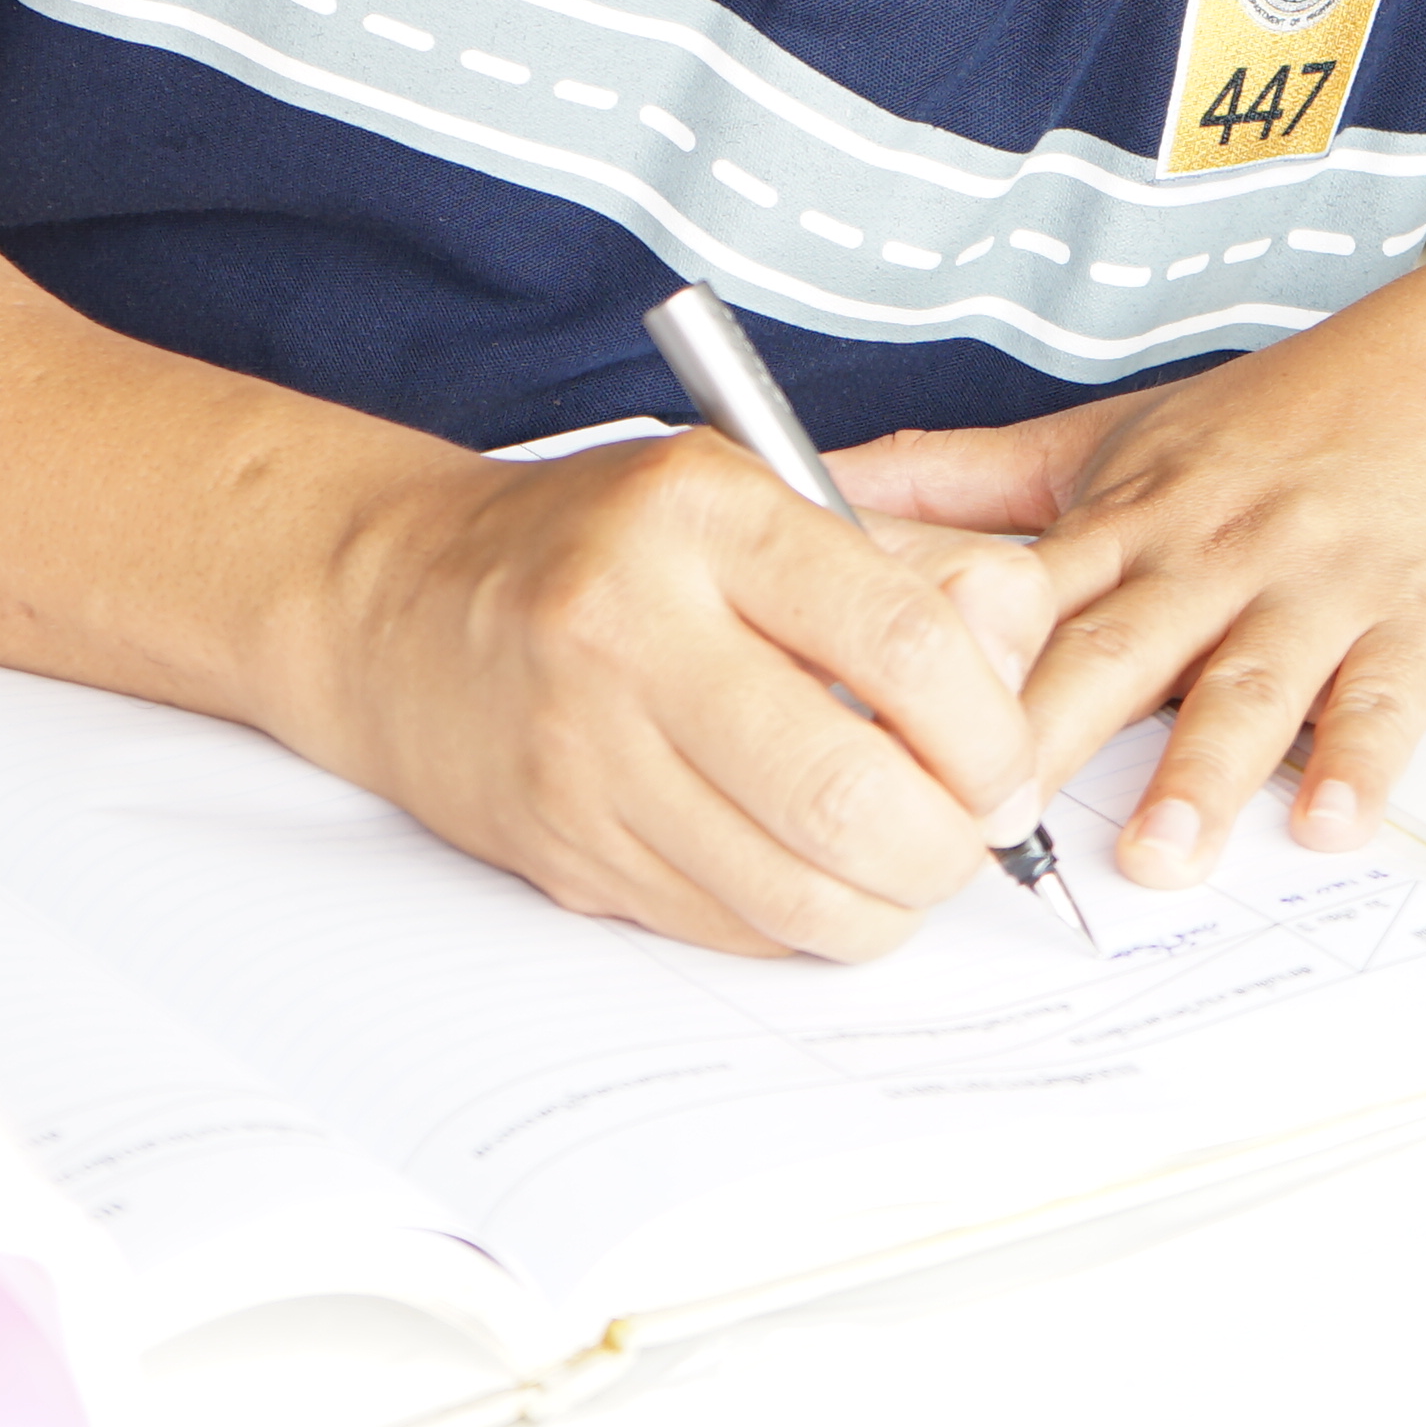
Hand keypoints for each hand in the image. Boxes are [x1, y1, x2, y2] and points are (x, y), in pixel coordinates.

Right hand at [291, 431, 1058, 958]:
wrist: (400, 600)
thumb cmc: (608, 545)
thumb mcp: (763, 498)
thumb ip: (915, 566)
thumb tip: (1025, 663)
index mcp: (701, 517)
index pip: (902, 640)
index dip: (990, 727)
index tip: (1003, 759)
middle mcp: (632, 631)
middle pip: (850, 795)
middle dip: (948, 843)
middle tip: (966, 830)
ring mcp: (587, 754)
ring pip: (796, 892)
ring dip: (886, 902)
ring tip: (897, 857)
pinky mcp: (565, 851)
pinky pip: (731, 928)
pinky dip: (800, 920)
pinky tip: (804, 867)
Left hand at [842, 244, 1425, 891]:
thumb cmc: (1288, 417)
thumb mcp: (1117, 431)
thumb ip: (966, 474)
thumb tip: (817, 483)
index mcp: (1133, 518)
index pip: (1027, 598)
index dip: (955, 668)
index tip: (882, 737)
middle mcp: (1215, 554)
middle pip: (1119, 651)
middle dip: (1048, 738)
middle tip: (985, 826)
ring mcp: (1318, 590)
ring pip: (1250, 686)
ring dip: (1202, 773)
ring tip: (1159, 856)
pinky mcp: (1417, 625)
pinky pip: (1385, 703)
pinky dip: (1360, 763)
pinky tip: (1332, 820)